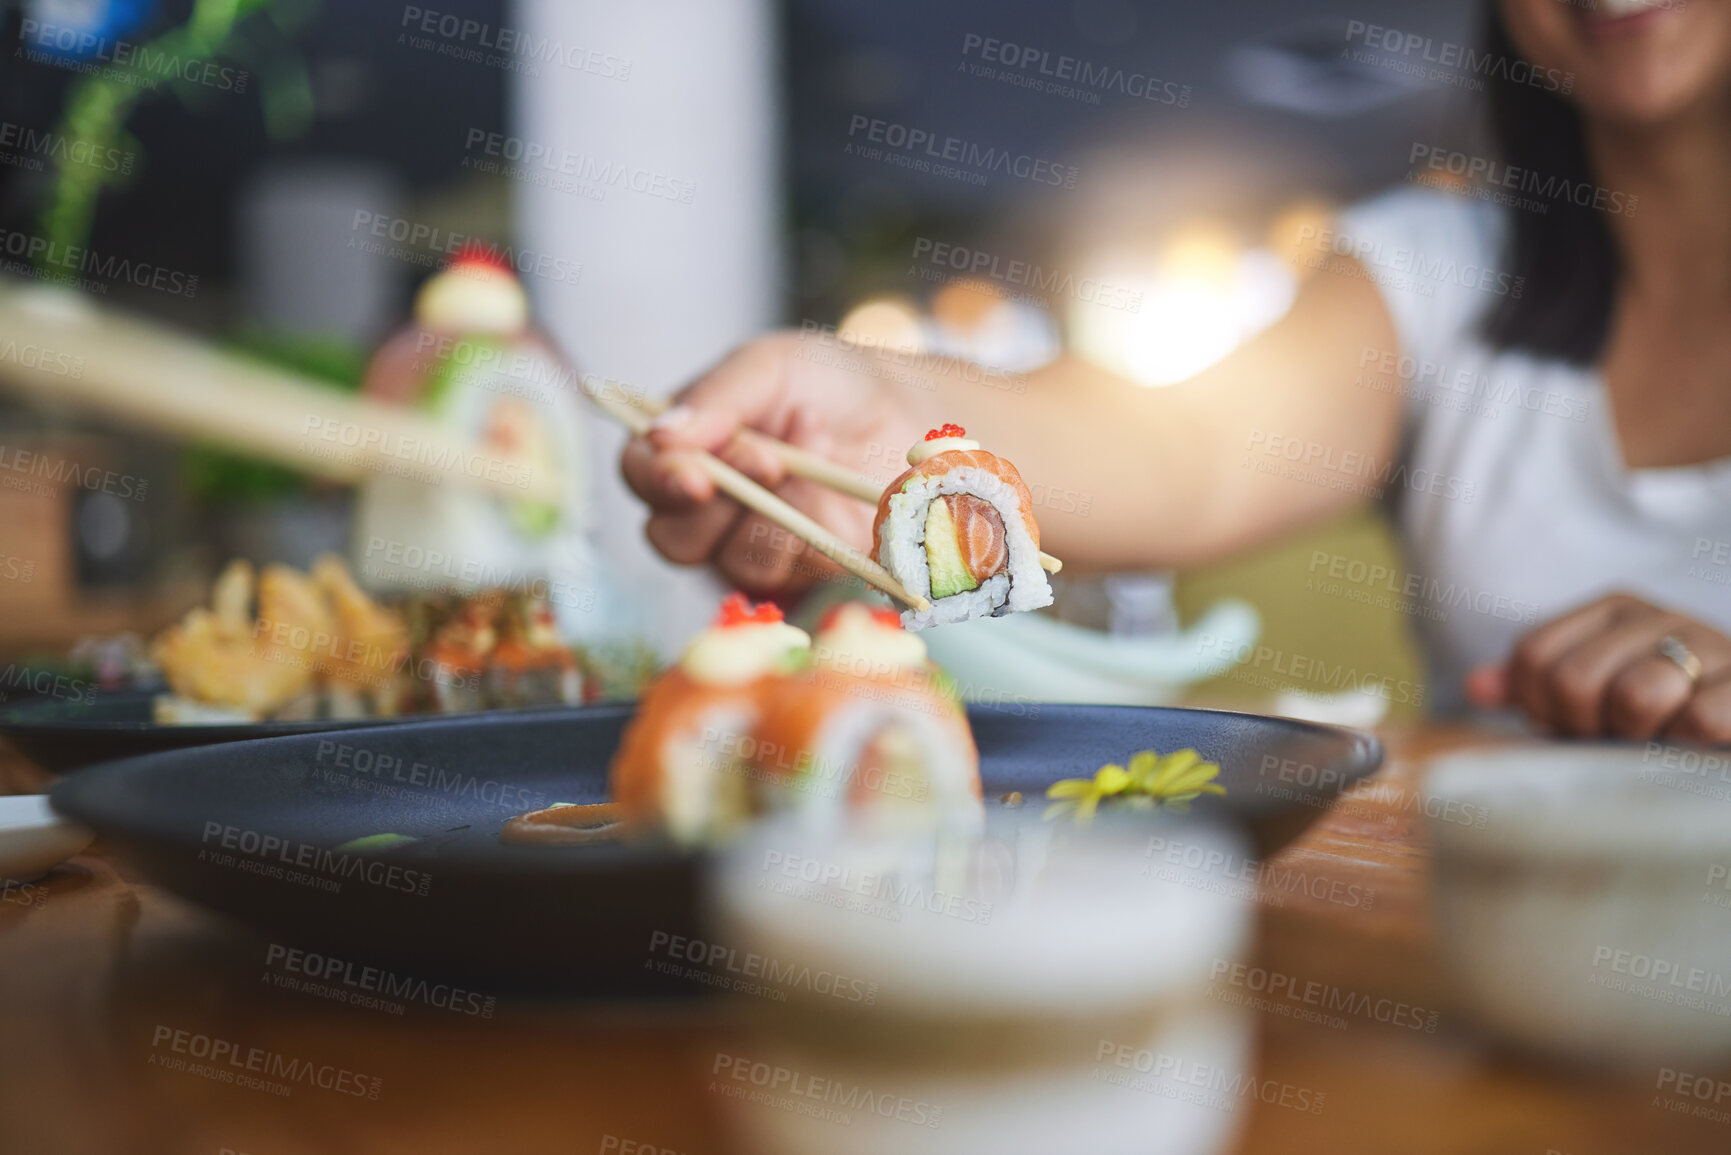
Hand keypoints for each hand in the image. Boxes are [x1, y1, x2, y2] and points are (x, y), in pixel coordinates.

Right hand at [620, 331, 937, 594]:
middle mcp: (707, 504)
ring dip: (776, 505)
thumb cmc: (827, 382)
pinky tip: (835, 477)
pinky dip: (813, 519)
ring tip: (814, 438)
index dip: (656, 480)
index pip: (640, 474)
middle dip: (721, 502)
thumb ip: (716, 398)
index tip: (695, 474)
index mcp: (683, 447)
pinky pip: (790, 568)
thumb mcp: (770, 366)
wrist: (906, 408)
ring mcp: (751, 543)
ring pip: (731, 560)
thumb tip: (660, 436)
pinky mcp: (801, 571)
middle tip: (770, 456)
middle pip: (672, 538)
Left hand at [1466, 592, 1730, 742]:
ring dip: (1640, 733)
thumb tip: (1477, 687)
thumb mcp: (1590, 697)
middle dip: (1588, 725)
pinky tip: (1695, 741)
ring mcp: (1708, 644)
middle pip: (1573, 680)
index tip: (1575, 722)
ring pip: (1637, 695)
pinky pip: (1702, 717)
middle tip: (1618, 734)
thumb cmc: (1658, 716)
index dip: (1542, 706)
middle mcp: (1657, 615)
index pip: (1532, 656)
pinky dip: (1690, 740)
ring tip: (1657, 736)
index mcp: (1611, 610)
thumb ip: (1532, 687)